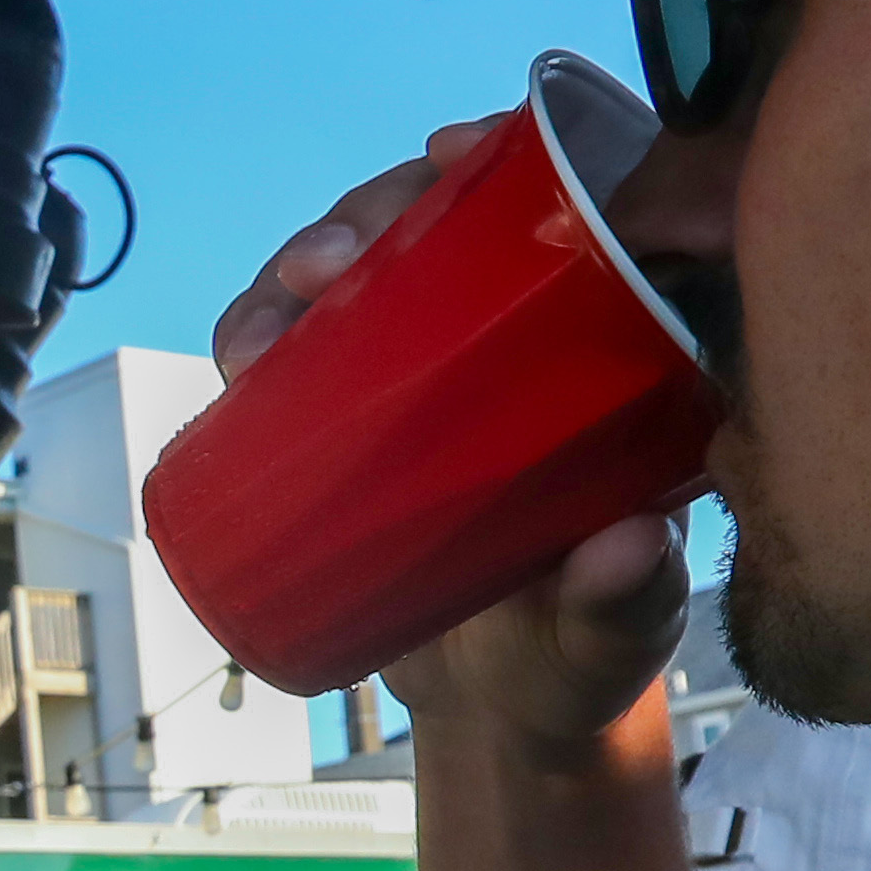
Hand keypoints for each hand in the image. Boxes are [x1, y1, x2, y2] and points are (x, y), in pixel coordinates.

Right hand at [219, 125, 704, 732]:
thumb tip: (626, 547)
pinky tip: (243, 349)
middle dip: (377, 210)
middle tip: (322, 264)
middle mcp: (528, 335)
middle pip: (452, 215)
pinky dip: (266, 325)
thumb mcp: (610, 634)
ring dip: (306, 262)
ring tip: (262, 328)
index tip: (449, 155)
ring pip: (372, 264)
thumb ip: (626, 600)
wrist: (500, 715)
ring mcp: (441, 367)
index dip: (514, 154)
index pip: (576, 203)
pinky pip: (312, 339)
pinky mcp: (370, 407)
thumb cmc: (581, 659)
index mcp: (616, 349)